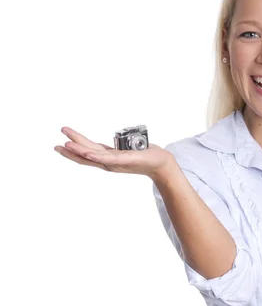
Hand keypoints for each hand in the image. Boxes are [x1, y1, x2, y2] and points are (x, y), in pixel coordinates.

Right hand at [54, 126, 173, 178]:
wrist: (160, 164)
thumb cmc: (146, 156)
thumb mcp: (128, 149)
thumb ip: (119, 147)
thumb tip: (115, 141)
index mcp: (109, 158)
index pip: (88, 153)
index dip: (75, 150)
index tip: (62, 143)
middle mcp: (109, 162)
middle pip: (86, 156)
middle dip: (71, 150)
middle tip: (56, 145)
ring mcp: (115, 162)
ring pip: (93, 157)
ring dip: (78, 152)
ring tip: (65, 146)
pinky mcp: (123, 160)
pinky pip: (107, 158)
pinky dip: (95, 156)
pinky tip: (86, 153)